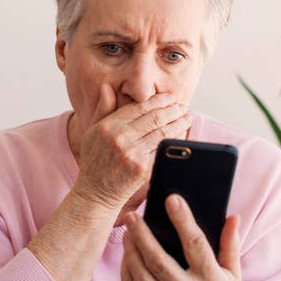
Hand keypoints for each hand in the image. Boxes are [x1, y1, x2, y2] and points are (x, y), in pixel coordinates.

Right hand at [72, 84, 191, 210]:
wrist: (95, 193)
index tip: (170, 97)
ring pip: (162, 133)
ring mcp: (133, 154)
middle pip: (154, 118)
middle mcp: (121, 138)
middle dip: (172, 110)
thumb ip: (102, 109)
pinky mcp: (143, 169)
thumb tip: (107, 86)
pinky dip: (175, 142)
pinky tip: (182, 136)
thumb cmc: (94, 161)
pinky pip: (163, 151)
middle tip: (183, 106)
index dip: (158, 100)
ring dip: (179, 124)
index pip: (139, 108)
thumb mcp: (92, 132)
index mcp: (108, 126)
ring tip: (187, 118)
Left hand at [121, 194, 258, 280]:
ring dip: (130, 253)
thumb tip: (233, 216)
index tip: (171, 199)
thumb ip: (231, 244)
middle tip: (132, 216)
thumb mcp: (234, 275)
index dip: (183, 220)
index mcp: (212, 280)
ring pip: (143, 278)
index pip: (196, 245)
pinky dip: (127, 274)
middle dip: (142, 236)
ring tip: (127, 233)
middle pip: (159, 262)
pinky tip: (126, 258)